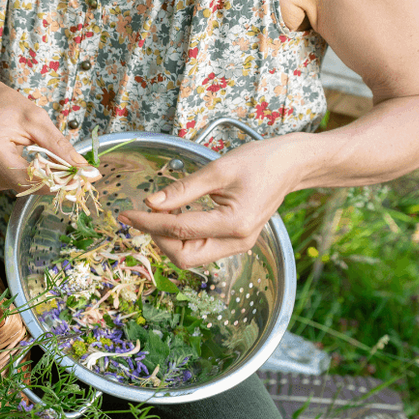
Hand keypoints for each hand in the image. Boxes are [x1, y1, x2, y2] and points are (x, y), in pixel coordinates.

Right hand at [0, 80, 88, 191]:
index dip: (55, 182)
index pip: (26, 179)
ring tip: (33, 153)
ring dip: (35, 176)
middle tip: (68, 169)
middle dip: (49, 179)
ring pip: (19, 187)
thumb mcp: (37, 119)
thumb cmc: (7, 107)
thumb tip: (83, 168)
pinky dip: (22, 175)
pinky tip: (18, 159)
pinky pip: (10, 184)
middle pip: (24, 185)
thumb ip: (60, 146)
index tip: (78, 180)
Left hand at [117, 134, 308, 267]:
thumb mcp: (218, 169)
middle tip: (141, 215)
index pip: (179, 230)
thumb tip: (150, 203)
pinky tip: (172, 219)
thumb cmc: (261, 161)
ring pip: (190, 257)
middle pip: (183, 256)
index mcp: (235, 223)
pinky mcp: (236, 241)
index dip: (148, 222)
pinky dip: (181, 238)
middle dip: (157, 237)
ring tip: (155, 216)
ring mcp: (239, 245)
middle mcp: (238, 241)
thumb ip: (182, 189)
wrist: (292, 164)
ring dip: (168, 240)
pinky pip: (200, 249)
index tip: (126, 213)